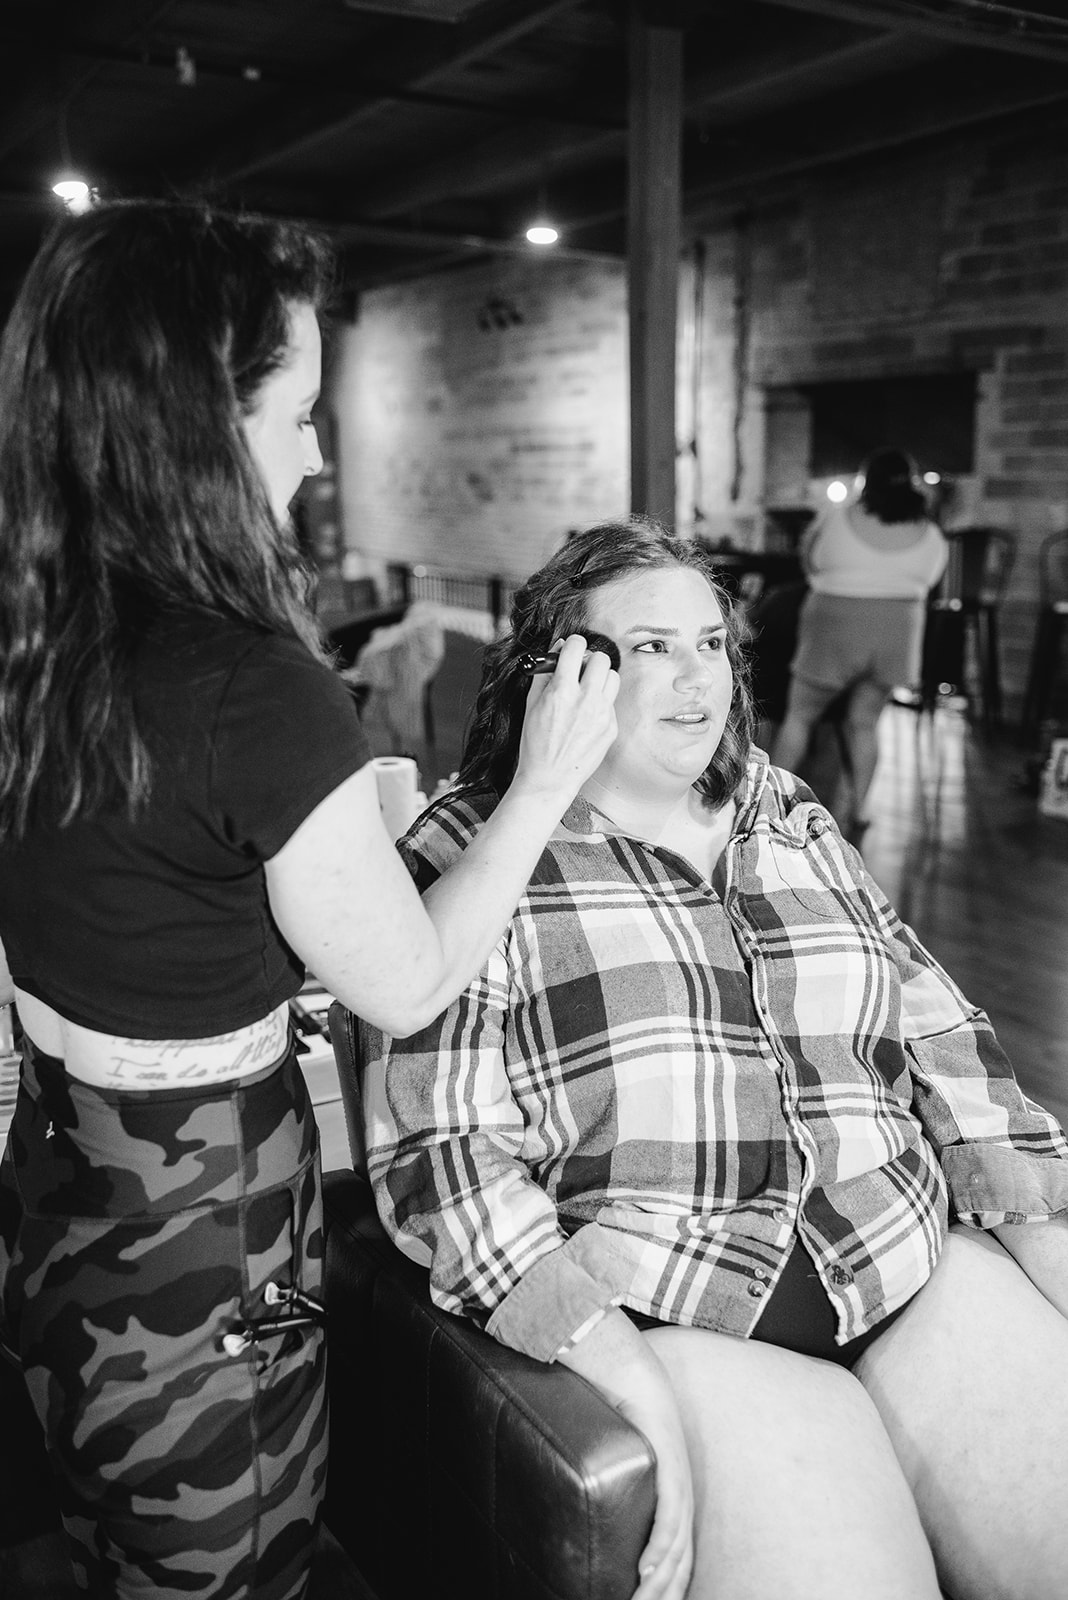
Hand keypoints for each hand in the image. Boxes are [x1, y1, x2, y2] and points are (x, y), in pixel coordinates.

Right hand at [512, 633, 617, 799]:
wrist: (550, 777)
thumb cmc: (536, 743)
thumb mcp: (531, 704)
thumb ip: (546, 673)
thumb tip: (559, 649)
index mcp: (562, 691)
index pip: (577, 647)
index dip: (573, 644)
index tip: (572, 648)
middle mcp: (586, 700)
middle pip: (602, 659)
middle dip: (590, 660)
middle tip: (581, 670)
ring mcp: (602, 714)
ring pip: (613, 677)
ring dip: (600, 678)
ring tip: (587, 690)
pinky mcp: (612, 728)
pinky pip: (612, 703)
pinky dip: (601, 703)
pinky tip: (588, 715)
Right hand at [619, 1375, 694, 1599]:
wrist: (629, 1372)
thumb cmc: (620, 1415)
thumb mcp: (619, 1466)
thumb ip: (611, 1492)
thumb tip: (581, 1513)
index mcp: (672, 1499)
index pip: (678, 1558)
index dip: (668, 1589)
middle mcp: (681, 1495)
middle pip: (680, 1563)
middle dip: (662, 1597)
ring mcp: (679, 1482)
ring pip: (675, 1549)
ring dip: (658, 1585)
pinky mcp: (670, 1467)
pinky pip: (669, 1518)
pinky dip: (659, 1549)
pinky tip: (648, 1573)